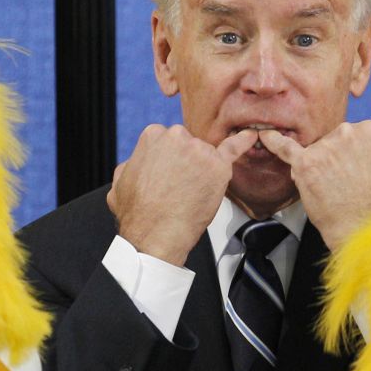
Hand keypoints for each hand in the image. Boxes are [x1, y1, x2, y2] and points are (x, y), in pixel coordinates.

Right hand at [107, 125, 256, 265]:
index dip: (170, 161)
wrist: (155, 235)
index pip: (169, 140)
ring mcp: (200, 151)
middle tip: (179, 187)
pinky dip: (243, 143)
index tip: (168, 175)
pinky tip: (250, 137)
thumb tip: (138, 163)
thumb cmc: (138, 213)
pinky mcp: (219, 167)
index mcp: (153, 135)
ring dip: (202, 171)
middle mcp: (178, 137)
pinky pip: (234, 150)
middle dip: (186, 162)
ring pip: (206, 155)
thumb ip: (133, 163)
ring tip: (190, 195)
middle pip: (190, 144)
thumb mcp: (120, 181)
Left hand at [259, 121, 370, 250]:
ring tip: (332, 190)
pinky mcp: (306, 164)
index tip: (354, 170)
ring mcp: (325, 146)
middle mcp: (347, 132)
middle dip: (333, 160)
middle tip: (343, 184)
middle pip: (331, 141)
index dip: (350, 155)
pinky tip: (264, 136)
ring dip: (318, 168)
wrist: (366, 230)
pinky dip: (273, 142)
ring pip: (314, 152)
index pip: (351, 135)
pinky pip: (285, 148)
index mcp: (370, 130)